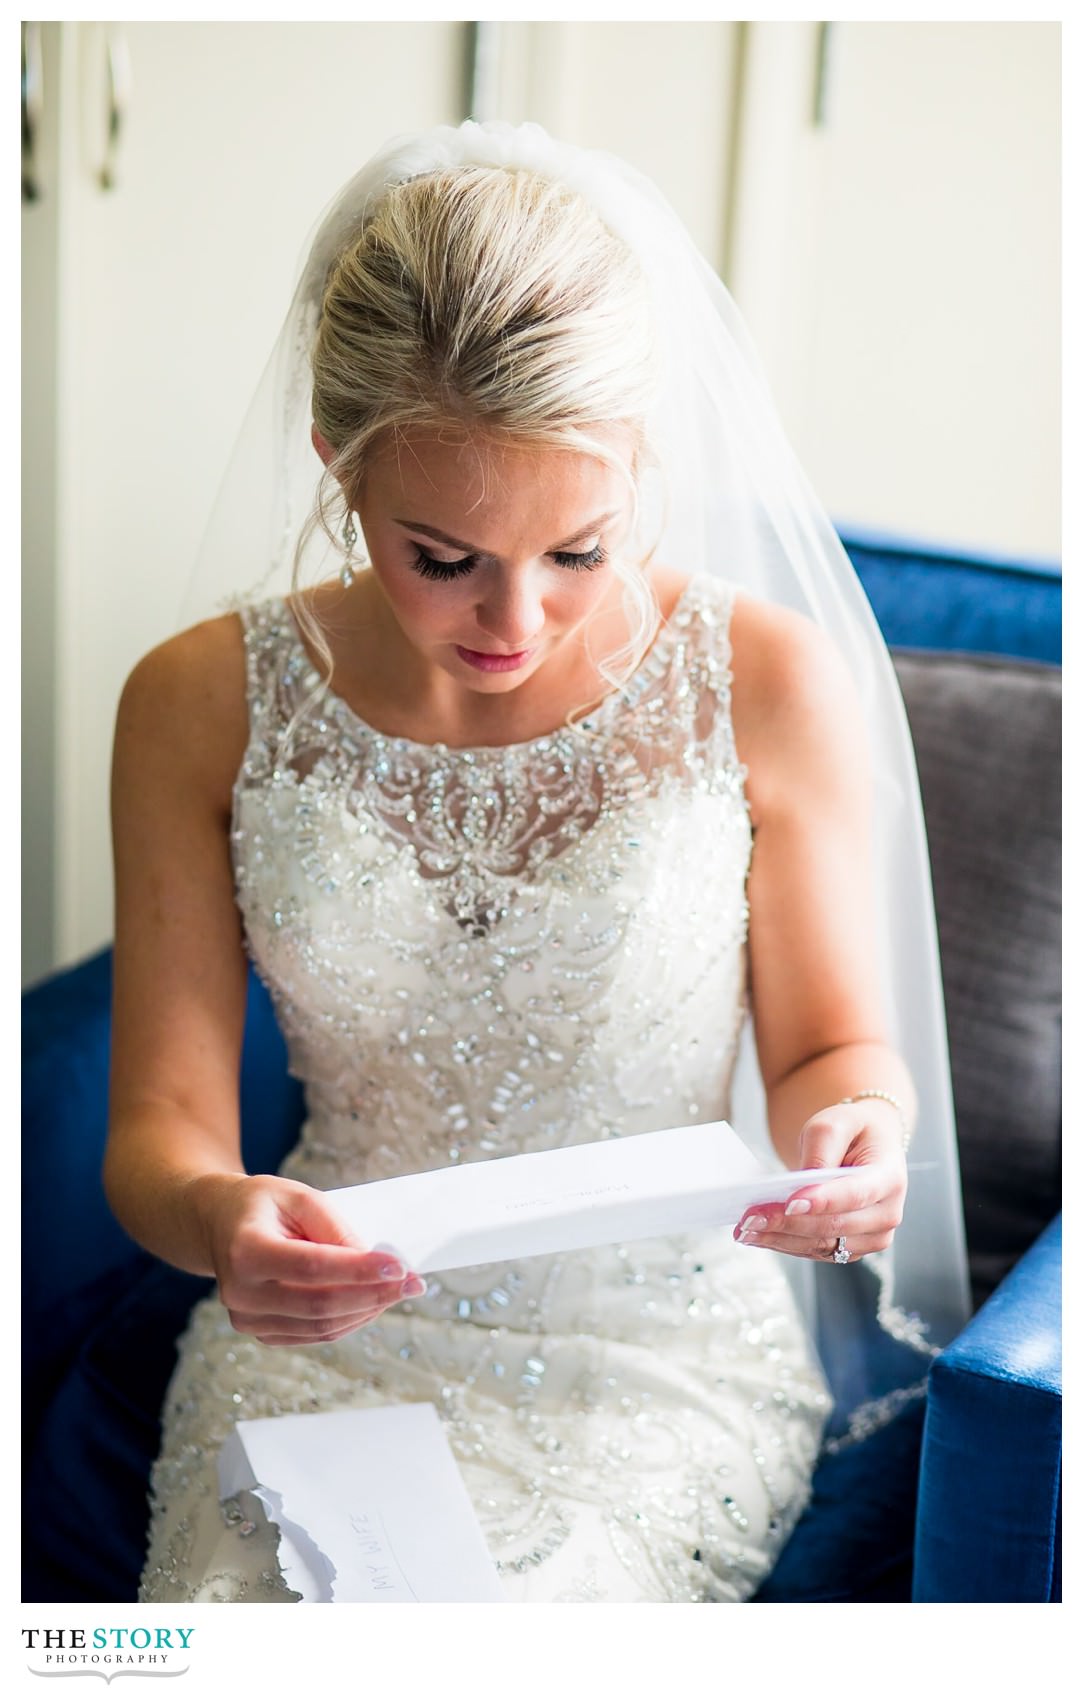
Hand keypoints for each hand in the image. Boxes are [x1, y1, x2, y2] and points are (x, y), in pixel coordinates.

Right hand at [191, 1172, 424, 1345]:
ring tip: (400, 1290)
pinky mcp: (260, 1331)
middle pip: (320, 1305)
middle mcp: (241, 1293)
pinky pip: (314, 1334)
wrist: (218, 1224)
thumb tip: (371, 1260)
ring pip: (321, 1327)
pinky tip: (372, 1301)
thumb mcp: (298, 1195)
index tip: (399, 1265)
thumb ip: (333, 1225)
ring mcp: (247, 1319)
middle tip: (414, 1283)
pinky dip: (349, 1320)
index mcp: (246, 1251)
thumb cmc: (262, 1204)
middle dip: (374, 1295)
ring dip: (368, 1311)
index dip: (359, 1270)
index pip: (312, 1268)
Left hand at [732, 1100, 908, 1262]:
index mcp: (890, 1177)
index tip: (789, 1203)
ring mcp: (873, 1236)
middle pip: (835, 1226)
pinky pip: (818, 1251)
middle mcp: (888, 1213)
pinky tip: (758, 1236)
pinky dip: (786, 1244)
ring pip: (823, 1245)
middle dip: (788, 1223)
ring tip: (745, 1230)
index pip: (856, 1194)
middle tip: (749, 1218)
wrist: (868, 1147)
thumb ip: (821, 1148)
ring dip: (781, 1239)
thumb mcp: (835, 1123)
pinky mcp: (853, 1248)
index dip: (823, 1201)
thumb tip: (801, 1183)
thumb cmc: (851, 1131)